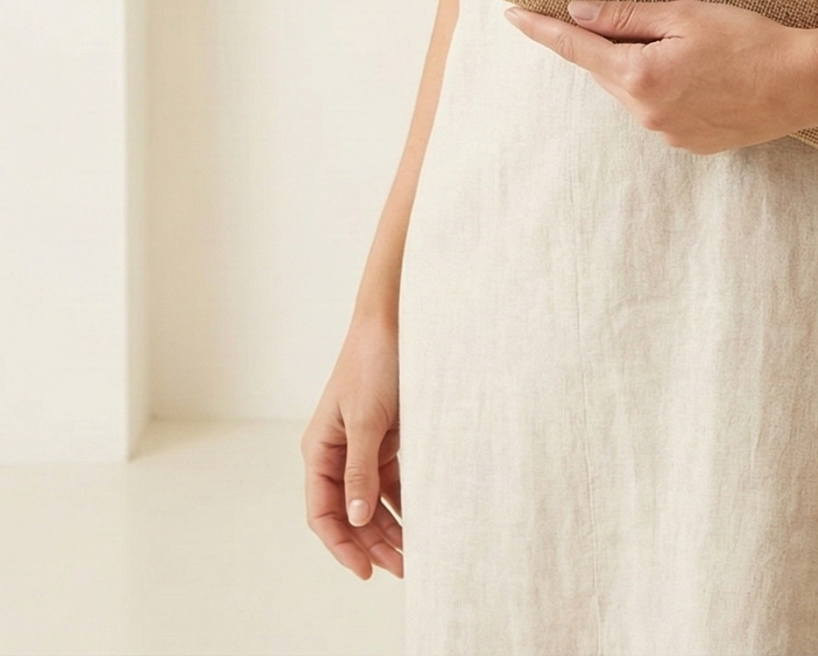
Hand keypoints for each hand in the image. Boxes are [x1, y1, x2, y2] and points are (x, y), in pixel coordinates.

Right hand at [301, 315, 403, 578]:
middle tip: (404, 568)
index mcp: (320, 449)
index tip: (365, 571)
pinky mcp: (389, 436)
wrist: (398, 320)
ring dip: (391, 526)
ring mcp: (364, 445)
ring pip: (374, 499)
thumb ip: (362, 469)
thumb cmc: (374, 362)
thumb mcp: (367, 419)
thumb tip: (356, 518)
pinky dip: (406, 500)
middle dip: (373, 543)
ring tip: (416, 553)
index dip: (342, 545)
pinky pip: (395, 479)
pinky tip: (422, 519)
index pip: (324, 512)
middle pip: (352, 511)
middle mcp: (338, 452)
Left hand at [505, 0, 817, 152]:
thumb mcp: (685, 15)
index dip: (542, 30)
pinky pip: (659, 111)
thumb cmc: (749, 40)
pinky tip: (702, 75)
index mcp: (639, 75)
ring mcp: (667, 134)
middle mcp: (644, 112)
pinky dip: (665, 89)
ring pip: (632, 91)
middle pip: (605, 70)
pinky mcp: (690, 144)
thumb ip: (625, 16)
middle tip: (639, 18)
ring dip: (640, 67)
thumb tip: (577, 13)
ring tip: (689, 48)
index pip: (575, 48)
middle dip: (608, 44)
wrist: (803, 84)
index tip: (513, 15)